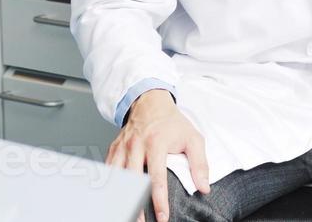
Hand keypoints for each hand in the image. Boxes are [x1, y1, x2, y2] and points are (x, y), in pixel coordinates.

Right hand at [107, 89, 209, 221]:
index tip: (162, 217)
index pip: (156, 177)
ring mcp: (122, 147)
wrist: (149, 101)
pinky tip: (116, 198)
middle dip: (135, 205)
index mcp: (156, 142)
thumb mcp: (192, 138)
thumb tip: (203, 187)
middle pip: (132, 181)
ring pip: (117, 178)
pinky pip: (108, 170)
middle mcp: (136, 145)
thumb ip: (200, 164)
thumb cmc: (171, 122)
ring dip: (121, 198)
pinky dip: (110, 185)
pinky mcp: (114, 149)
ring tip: (127, 215)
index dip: (159, 200)